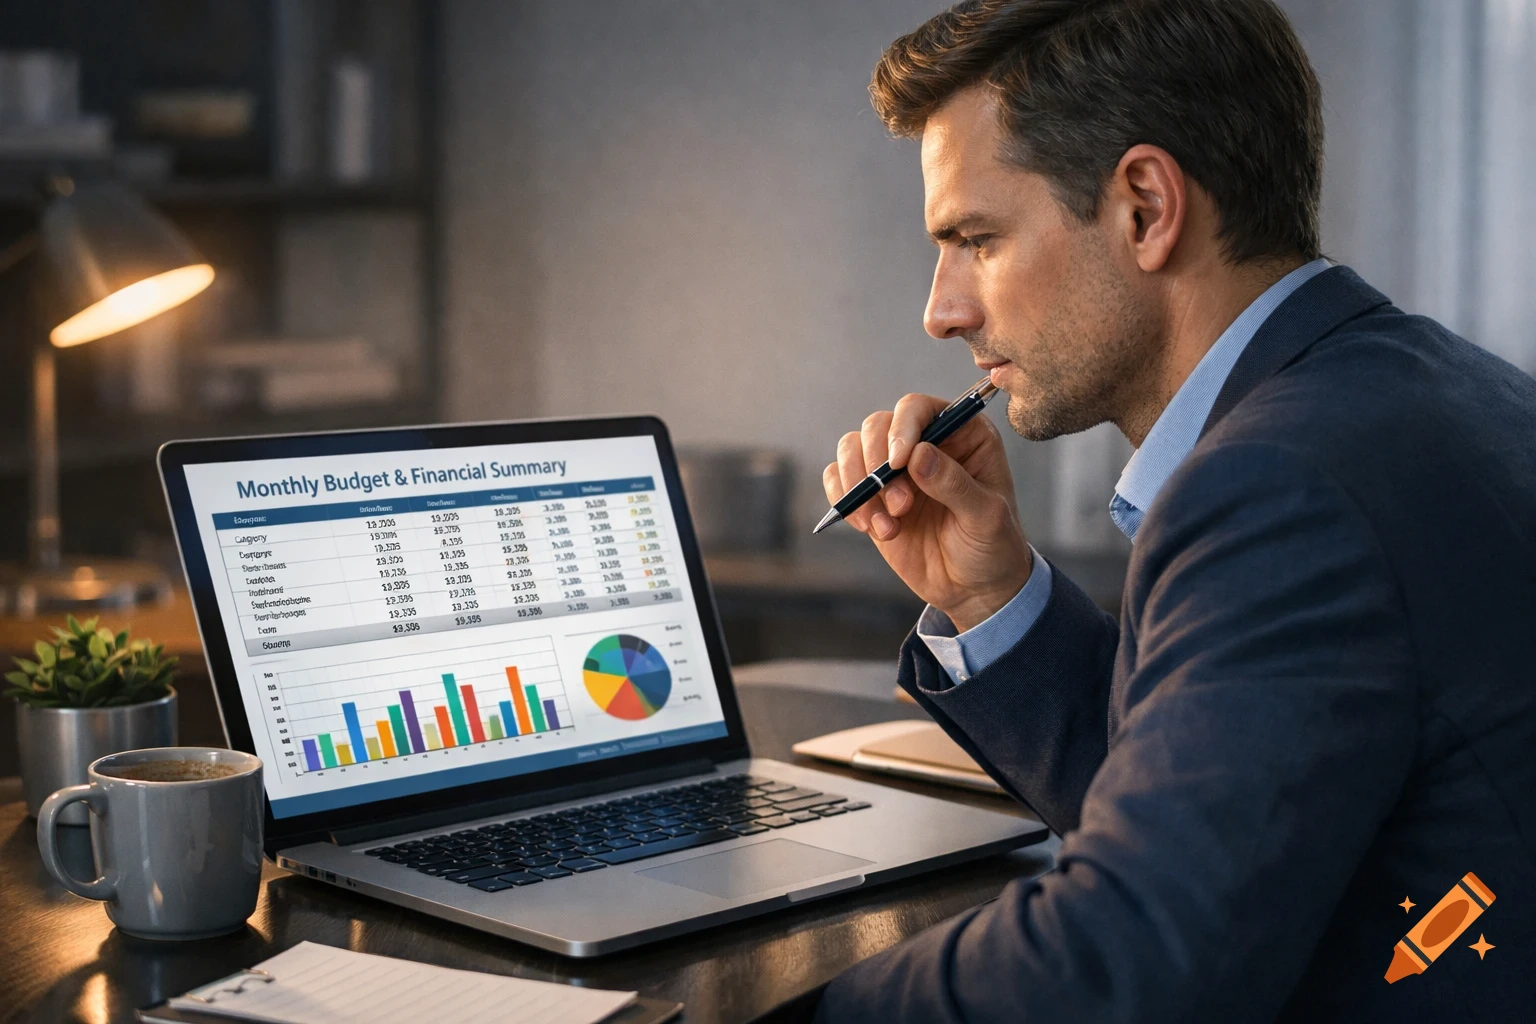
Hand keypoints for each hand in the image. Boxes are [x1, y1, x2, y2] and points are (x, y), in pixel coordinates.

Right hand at [824, 393, 1032, 632]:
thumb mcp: (986, 517)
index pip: (918, 409)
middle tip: (901, 507)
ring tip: (887, 526)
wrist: (973, 588)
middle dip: (878, 466)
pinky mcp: (872, 495)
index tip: (897, 462)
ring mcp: (895, 469)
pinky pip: (838, 479)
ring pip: (851, 448)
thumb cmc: (992, 546)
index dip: (901, 428)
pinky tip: (871, 528)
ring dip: (860, 487)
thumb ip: (954, 484)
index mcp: (962, 434)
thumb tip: (918, 454)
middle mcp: (924, 442)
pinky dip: (845, 501)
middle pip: (876, 425)